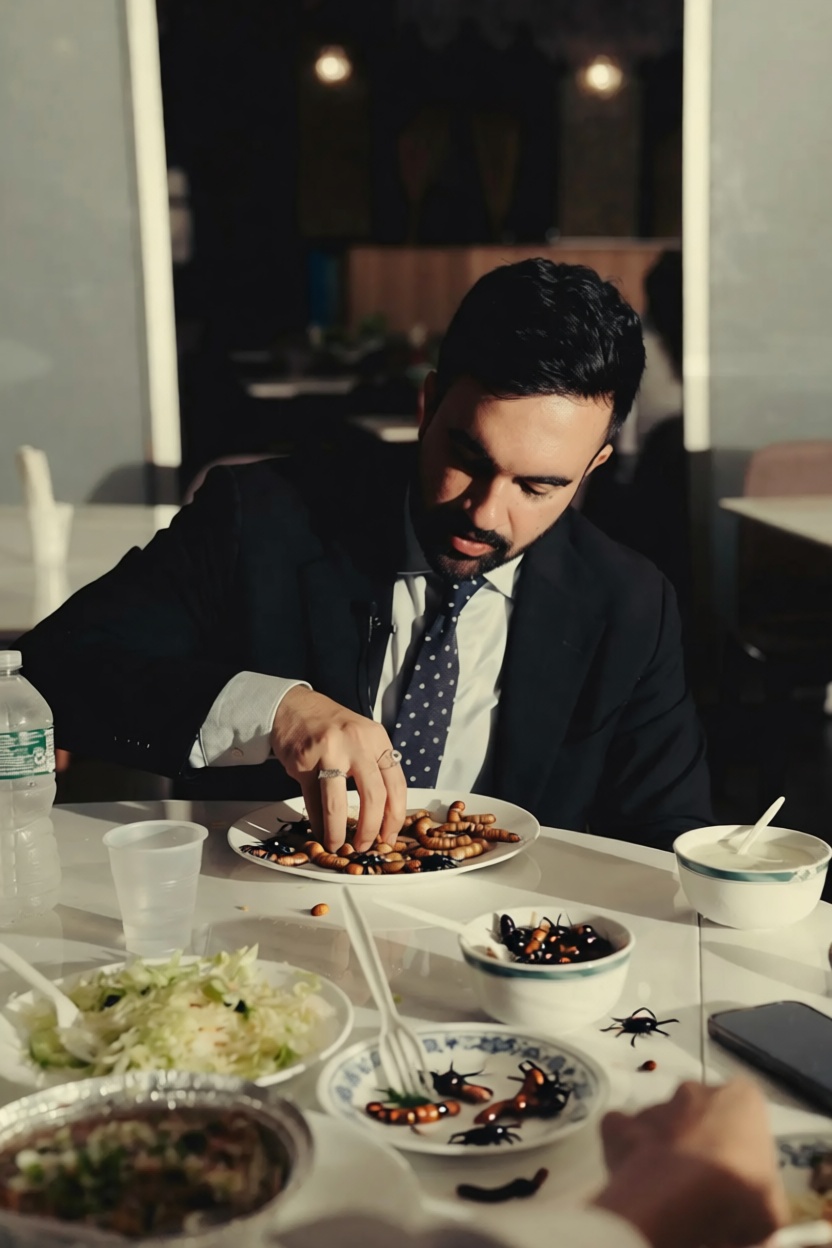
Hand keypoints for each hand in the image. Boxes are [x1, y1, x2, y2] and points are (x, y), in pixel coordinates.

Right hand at [271, 687, 406, 851]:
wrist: (294, 707)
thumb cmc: (333, 728)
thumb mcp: (363, 738)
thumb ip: (375, 768)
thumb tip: (384, 817)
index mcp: (377, 739)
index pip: (396, 784)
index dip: (395, 817)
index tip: (389, 837)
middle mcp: (356, 743)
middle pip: (373, 796)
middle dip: (370, 829)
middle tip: (364, 846)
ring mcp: (328, 751)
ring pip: (337, 804)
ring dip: (338, 831)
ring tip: (337, 845)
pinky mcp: (303, 762)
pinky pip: (313, 801)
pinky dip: (318, 822)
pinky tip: (321, 832)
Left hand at [594, 1080, 788, 1247]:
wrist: (679, 1202)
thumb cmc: (739, 1197)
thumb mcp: (772, 1208)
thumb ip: (763, 1197)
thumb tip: (754, 1211)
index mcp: (741, 1099)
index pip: (743, 1112)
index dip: (741, 1146)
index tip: (739, 1176)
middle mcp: (695, 1091)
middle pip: (699, 1113)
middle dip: (701, 1141)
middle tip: (703, 1185)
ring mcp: (654, 1106)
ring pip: (661, 1124)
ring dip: (666, 1149)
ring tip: (667, 1191)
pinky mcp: (619, 1125)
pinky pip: (622, 1133)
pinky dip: (626, 1150)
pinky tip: (636, 1178)